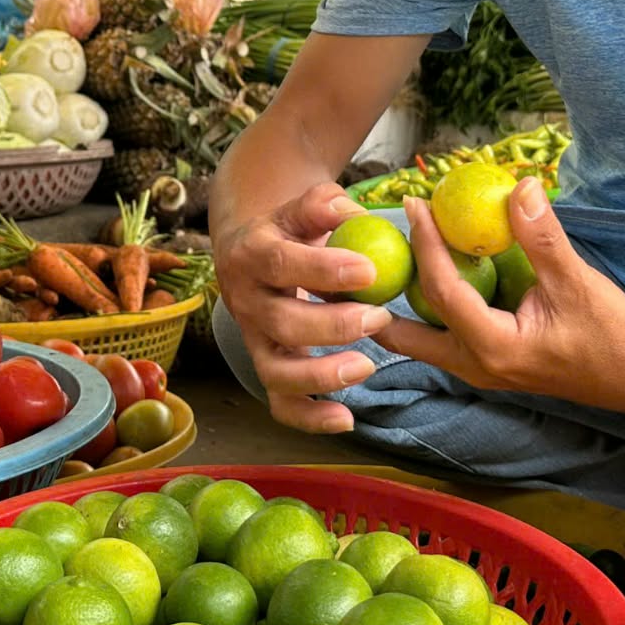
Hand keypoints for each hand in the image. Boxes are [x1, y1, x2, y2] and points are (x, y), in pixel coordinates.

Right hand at [214, 182, 394, 432]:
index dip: (324, 270)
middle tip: (379, 317)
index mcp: (251, 254)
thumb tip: (352, 213)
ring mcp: (254, 339)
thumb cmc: (289, 229)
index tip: (369, 271)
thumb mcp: (301, 207)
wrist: (249, 251)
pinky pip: (280, 403)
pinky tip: (347, 419)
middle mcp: (245, 301)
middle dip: (333, 326)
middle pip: (282, 323)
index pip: (282, 264)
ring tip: (366, 366)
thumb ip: (324, 205)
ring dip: (321, 376)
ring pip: (276, 371)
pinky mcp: (266, 367)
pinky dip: (310, 418)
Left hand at [378, 180, 624, 414]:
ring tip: (381, 261)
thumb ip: (543, 237)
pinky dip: (426, 306)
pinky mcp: (488, 362)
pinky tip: (424, 274)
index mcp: (493, 348)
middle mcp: (476, 366)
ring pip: (420, 341)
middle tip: (361, 253)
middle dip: (378, 298)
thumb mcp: (577, 282)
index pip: (441, 291)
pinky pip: (441, 336)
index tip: (413, 204)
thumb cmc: (611, 333)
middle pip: (405, 336)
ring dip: (398, 303)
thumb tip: (520, 186)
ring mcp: (479, 369)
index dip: (424, 244)